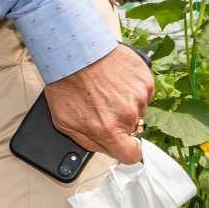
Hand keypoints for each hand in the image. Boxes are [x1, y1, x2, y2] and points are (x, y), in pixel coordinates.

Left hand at [43, 44, 154, 164]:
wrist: (74, 52)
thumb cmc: (66, 84)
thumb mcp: (64, 122)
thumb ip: (87, 141)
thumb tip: (105, 149)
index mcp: (108, 129)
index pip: (131, 155)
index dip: (127, 151)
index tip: (123, 145)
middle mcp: (127, 115)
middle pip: (131, 129)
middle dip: (118, 122)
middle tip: (101, 106)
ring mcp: (139, 96)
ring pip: (137, 109)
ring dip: (125, 103)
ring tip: (106, 90)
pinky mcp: (144, 79)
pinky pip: (142, 92)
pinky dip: (131, 88)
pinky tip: (114, 80)